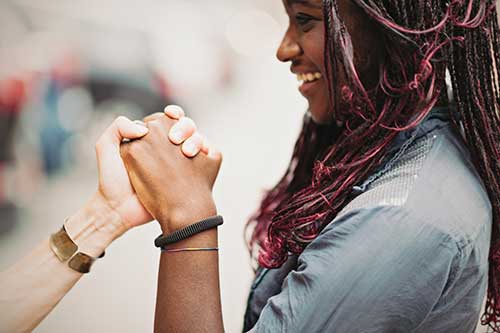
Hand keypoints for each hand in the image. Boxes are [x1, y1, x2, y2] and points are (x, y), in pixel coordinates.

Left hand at [92, 106, 206, 231]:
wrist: (120, 210)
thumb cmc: (112, 181)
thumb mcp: (107, 149)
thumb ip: (118, 127)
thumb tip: (145, 127)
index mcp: (148, 137)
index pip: (165, 119)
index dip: (173, 114)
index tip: (172, 115)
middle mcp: (164, 147)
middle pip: (184, 128)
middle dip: (186, 128)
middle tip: (176, 139)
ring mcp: (176, 163)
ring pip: (194, 142)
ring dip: (196, 141)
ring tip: (187, 152)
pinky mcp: (184, 177)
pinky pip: (199, 161)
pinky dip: (203, 156)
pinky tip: (198, 157)